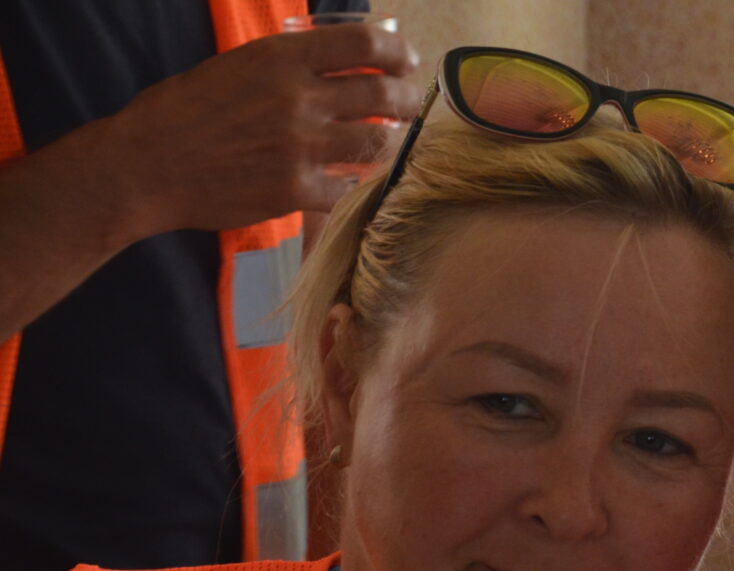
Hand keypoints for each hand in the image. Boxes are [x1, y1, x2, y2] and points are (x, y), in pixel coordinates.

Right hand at [96, 21, 419, 235]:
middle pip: (384, 94)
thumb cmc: (185, 111)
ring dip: (390, 143)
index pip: (363, 45)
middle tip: (411, 105)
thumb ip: (288, 66)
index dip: (397, 53)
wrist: (148, 164)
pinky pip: (350, 188)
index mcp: (281, 58)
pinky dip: (357, 185)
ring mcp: (301, 146)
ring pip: (377, 143)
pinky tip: (354, 181)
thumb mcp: (237, 66)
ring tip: (388, 142)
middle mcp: (298, 98)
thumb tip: (338, 64)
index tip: (408, 62)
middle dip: (408, 100)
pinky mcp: (297, 189)